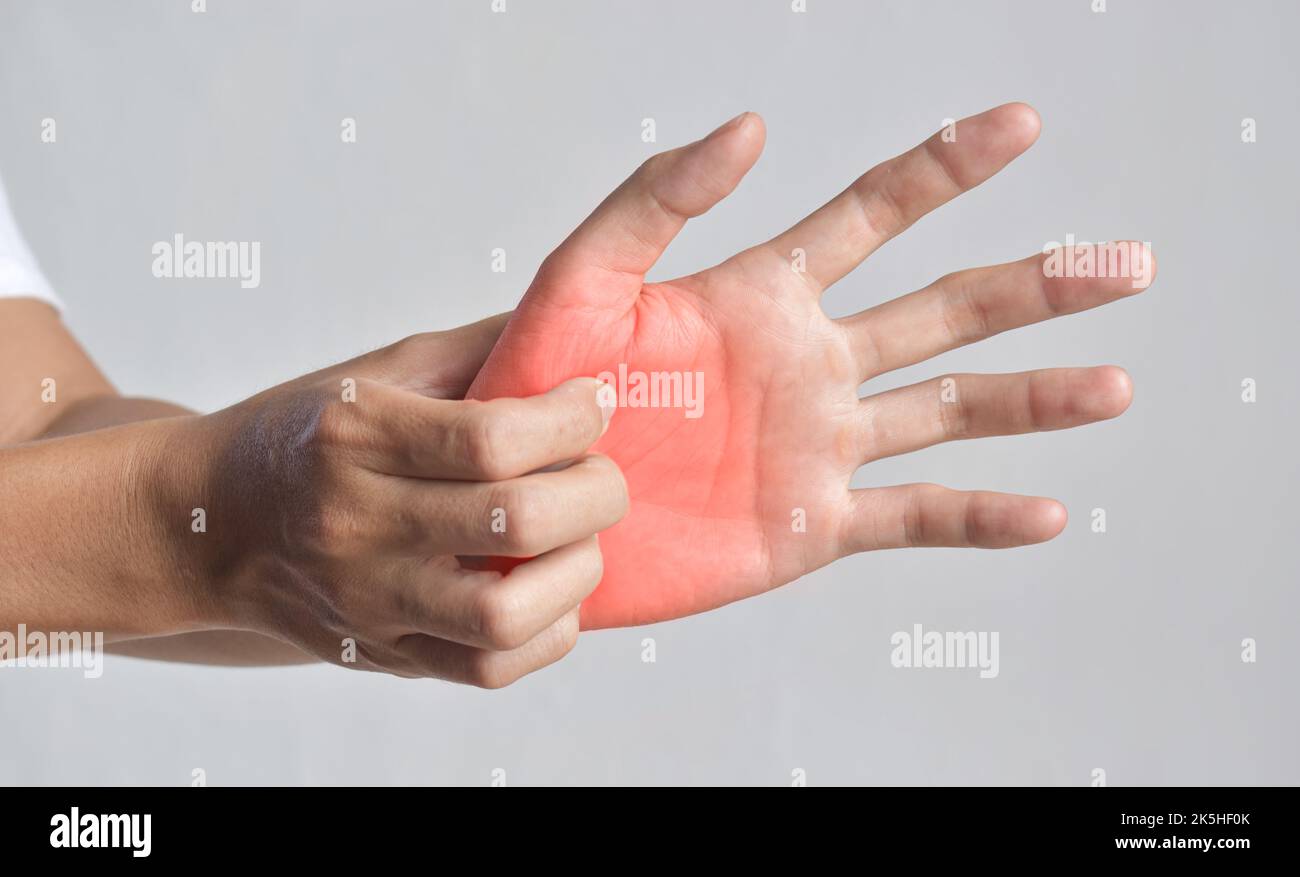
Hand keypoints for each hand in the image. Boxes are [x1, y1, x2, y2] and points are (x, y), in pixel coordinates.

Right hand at [166, 317, 626, 684]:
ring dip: (577, 573)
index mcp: (356, 437)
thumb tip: (577, 326)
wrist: (211, 526)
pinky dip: (548, 632)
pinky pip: (490, 669)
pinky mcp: (384, 655)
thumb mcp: (379, 372)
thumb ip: (478, 350)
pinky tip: (549, 589)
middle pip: (517, 522)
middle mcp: (357, 524)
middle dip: (597, 492)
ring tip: (577, 540)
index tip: (592, 403)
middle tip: (602, 474)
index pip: (493, 438)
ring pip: (508, 616)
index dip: (571, 420)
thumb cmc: (308, 435)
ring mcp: (368, 601)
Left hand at [468, 104, 1154, 628]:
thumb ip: (656, 202)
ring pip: (951, 412)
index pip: (872, 215)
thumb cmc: (537, 388)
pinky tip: (1046, 513)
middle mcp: (810, 364)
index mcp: (763, 296)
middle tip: (1124, 262)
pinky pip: (912, 516)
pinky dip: (979, 517)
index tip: (1018, 124)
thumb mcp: (583, 280)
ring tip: (1115, 382)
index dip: (945, 167)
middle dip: (1034, 285)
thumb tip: (748, 127)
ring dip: (1034, 397)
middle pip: (944, 312)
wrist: (525, 509)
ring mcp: (818, 446)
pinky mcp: (810, 525)